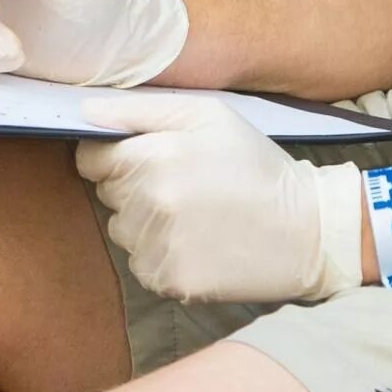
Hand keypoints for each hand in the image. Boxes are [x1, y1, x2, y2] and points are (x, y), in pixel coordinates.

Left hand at [75, 94, 367, 304]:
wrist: (307, 230)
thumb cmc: (255, 165)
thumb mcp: (207, 116)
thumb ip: (139, 109)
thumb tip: (83, 111)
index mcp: (153, 157)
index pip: (91, 159)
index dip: (118, 158)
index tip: (151, 160)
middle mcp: (148, 203)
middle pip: (107, 196)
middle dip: (134, 189)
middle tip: (186, 187)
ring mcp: (157, 246)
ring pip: (122, 232)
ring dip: (146, 225)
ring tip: (196, 217)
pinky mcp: (170, 281)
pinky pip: (142, 265)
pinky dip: (162, 257)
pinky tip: (199, 245)